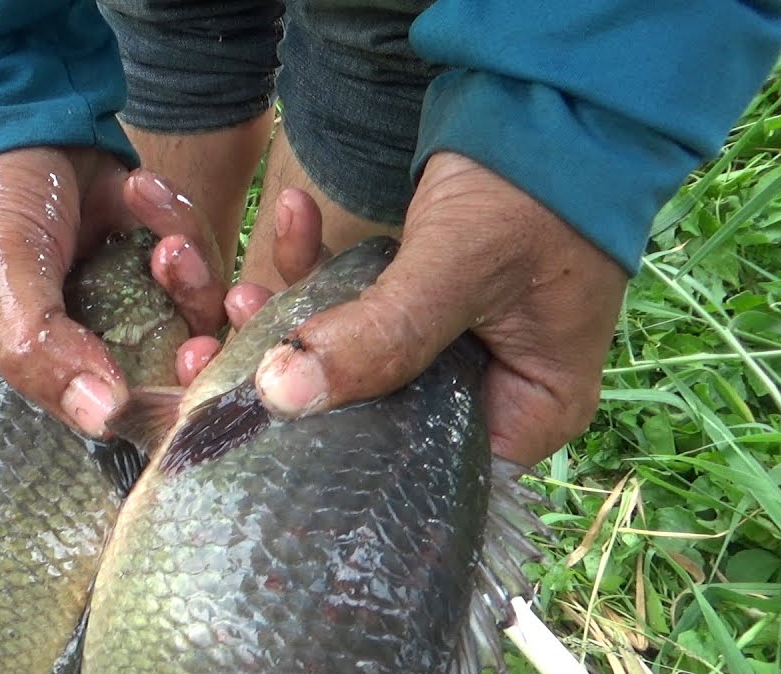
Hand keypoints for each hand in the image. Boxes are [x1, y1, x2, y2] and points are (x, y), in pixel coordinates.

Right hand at [0, 146, 227, 437]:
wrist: (15, 105)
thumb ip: (40, 348)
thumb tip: (103, 418)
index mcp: (23, 375)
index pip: (89, 425)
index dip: (143, 415)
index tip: (180, 381)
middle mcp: (78, 354)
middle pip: (157, 386)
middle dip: (188, 349)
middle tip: (199, 330)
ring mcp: (122, 310)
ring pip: (188, 324)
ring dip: (186, 276)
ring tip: (160, 237)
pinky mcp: (153, 268)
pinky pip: (196, 268)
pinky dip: (178, 227)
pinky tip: (138, 189)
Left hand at [232, 152, 628, 465]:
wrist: (552, 94)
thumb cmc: (536, 189)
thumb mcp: (458, 269)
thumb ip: (380, 337)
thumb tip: (281, 396)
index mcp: (531, 412)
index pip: (429, 472)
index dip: (343, 460)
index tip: (266, 434)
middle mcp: (494, 390)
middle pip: (384, 417)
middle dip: (306, 384)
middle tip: (228, 361)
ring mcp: (458, 345)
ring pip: (363, 359)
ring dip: (300, 323)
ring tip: (244, 298)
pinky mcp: (424, 301)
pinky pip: (365, 304)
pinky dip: (325, 267)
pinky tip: (292, 216)